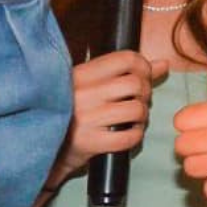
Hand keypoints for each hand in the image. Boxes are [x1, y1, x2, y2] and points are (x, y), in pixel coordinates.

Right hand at [49, 51, 169, 187]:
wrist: (45, 146)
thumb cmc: (70, 112)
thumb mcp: (91, 85)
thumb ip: (127, 73)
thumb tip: (162, 64)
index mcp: (81, 74)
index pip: (126, 59)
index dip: (143, 67)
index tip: (142, 77)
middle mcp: (82, 93)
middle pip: (135, 84)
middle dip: (145, 94)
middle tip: (139, 101)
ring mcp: (86, 118)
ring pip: (136, 109)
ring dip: (142, 116)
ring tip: (133, 119)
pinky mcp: (90, 142)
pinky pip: (129, 137)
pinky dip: (136, 136)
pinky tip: (128, 133)